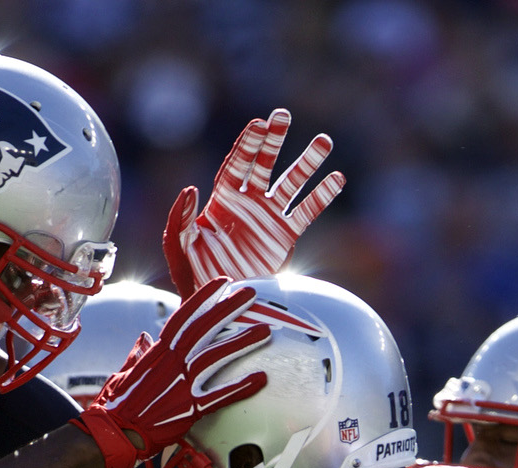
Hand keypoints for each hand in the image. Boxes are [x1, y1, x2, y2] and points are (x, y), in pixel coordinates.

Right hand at [73, 279, 271, 467]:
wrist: (115, 432)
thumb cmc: (118, 404)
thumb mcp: (126, 371)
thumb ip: (139, 354)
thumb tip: (144, 340)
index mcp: (158, 352)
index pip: (184, 317)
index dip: (204, 298)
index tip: (223, 283)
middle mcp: (171, 362)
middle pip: (204, 328)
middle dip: (228, 308)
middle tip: (251, 294)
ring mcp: (181, 384)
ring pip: (216, 356)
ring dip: (241, 342)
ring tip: (265, 331)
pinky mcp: (188, 408)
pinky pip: (219, 395)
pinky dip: (240, 387)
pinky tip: (260, 379)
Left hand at [163, 111, 344, 289]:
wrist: (222, 303)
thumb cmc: (195, 276)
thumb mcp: (181, 249)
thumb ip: (180, 220)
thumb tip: (190, 189)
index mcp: (222, 200)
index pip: (237, 165)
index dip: (248, 146)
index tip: (259, 125)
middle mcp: (247, 203)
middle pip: (263, 164)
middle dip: (273, 140)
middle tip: (283, 115)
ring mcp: (268, 217)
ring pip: (291, 183)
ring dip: (306, 163)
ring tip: (324, 142)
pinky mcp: (286, 236)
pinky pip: (306, 211)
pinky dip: (321, 196)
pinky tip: (337, 178)